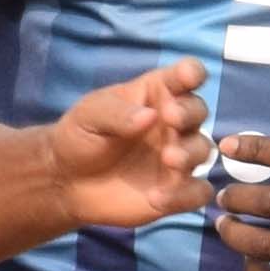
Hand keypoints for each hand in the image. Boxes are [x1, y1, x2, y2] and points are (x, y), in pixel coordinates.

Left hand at [50, 60, 213, 229]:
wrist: (66, 182)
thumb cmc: (80, 136)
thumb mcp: (90, 116)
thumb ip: (117, 113)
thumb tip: (150, 116)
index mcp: (158, 93)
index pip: (186, 75)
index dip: (192, 72)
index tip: (188, 76)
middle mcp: (174, 123)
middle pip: (198, 110)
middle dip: (189, 112)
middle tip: (170, 118)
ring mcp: (178, 157)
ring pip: (203, 150)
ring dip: (190, 152)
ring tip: (168, 159)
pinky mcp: (177, 190)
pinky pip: (197, 192)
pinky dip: (186, 195)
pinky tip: (156, 198)